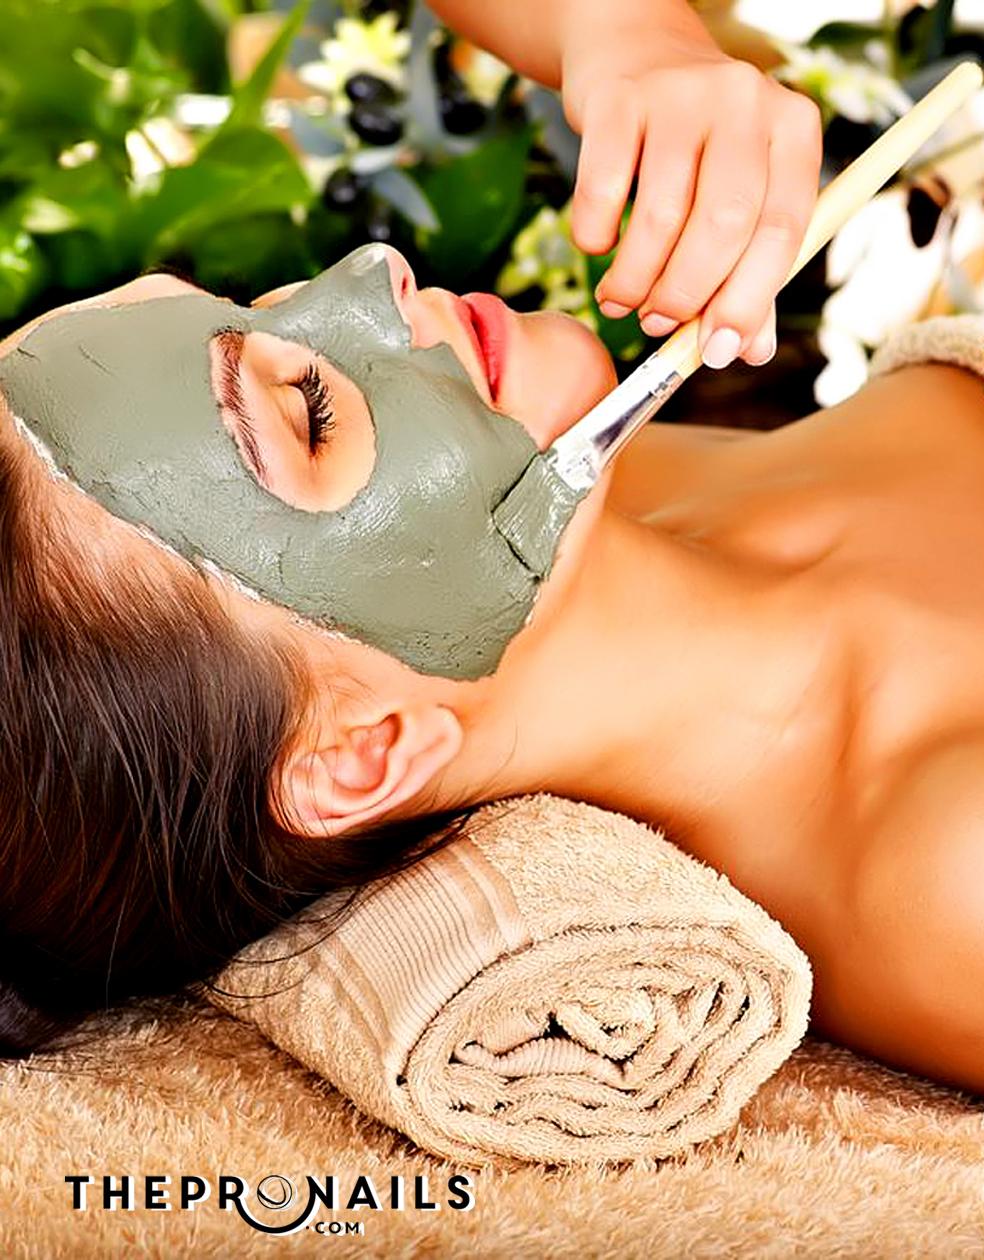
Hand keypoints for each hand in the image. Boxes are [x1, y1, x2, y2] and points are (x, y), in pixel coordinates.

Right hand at [561, 8, 822, 368]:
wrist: (635, 53)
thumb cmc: (697, 147)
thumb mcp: (737, 195)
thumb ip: (748, 272)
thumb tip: (745, 350)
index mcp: (793, 131)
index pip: (784, 229)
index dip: (749, 300)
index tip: (718, 351)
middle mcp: (745, 102)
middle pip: (724, 225)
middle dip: (686, 295)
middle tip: (656, 325)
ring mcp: (681, 95)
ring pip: (660, 217)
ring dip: (634, 280)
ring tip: (620, 301)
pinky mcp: (619, 100)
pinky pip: (603, 192)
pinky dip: (595, 237)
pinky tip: (597, 246)